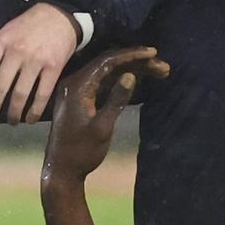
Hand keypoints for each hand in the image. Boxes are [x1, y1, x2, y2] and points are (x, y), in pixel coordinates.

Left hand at [0, 2, 79, 125]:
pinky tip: (30, 118)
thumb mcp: (6, 33)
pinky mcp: (54, 67)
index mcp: (1, 42)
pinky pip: (42, 94)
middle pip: (0, 86)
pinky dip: (35, 110)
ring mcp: (36, 60)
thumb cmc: (29, 25)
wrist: (60, 14)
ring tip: (11, 121)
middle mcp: (17, 52)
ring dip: (14, 112)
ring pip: (20, 94)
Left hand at [42, 46, 169, 185]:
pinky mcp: (83, 100)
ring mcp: (79, 91)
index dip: (132, 55)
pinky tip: (141, 81)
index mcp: (78, 86)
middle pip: (110, 64)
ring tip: (159, 72)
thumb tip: (131, 75)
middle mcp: (76, 83)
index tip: (153, 53)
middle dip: (137, 62)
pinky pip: (105, 83)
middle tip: (163, 67)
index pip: (107, 62)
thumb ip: (116, 100)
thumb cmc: (81, 152)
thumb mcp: (102, 128)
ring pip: (110, 73)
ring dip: (133, 71)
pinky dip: (123, 81)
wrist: (62, 171)